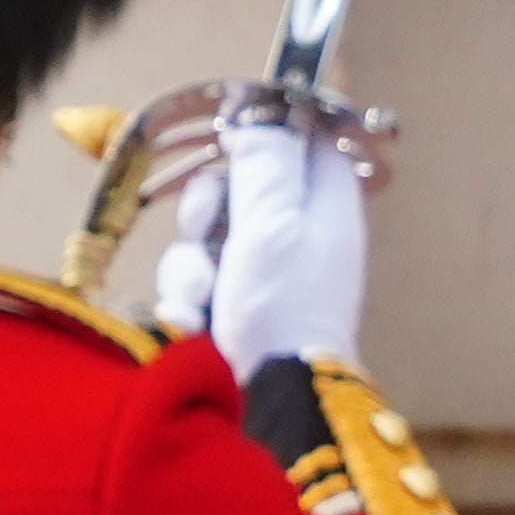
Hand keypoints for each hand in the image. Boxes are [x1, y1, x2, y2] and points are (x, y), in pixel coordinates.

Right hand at [150, 103, 371, 378]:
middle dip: (208, 213)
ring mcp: (264, 271)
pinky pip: (192, 281)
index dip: (266, 133)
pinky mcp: (233, 305)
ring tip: (206, 300)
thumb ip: (267, 161)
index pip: (305, 138)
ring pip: (203, 236)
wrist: (270, 400)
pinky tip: (196, 325)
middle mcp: (299, 230)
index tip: (232, 142)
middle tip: (212, 238)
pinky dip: (187, 302)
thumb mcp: (276, 221)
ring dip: (192, 268)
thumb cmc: (283, 307)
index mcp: (327, 200)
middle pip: (236, 186)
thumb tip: (260, 113)